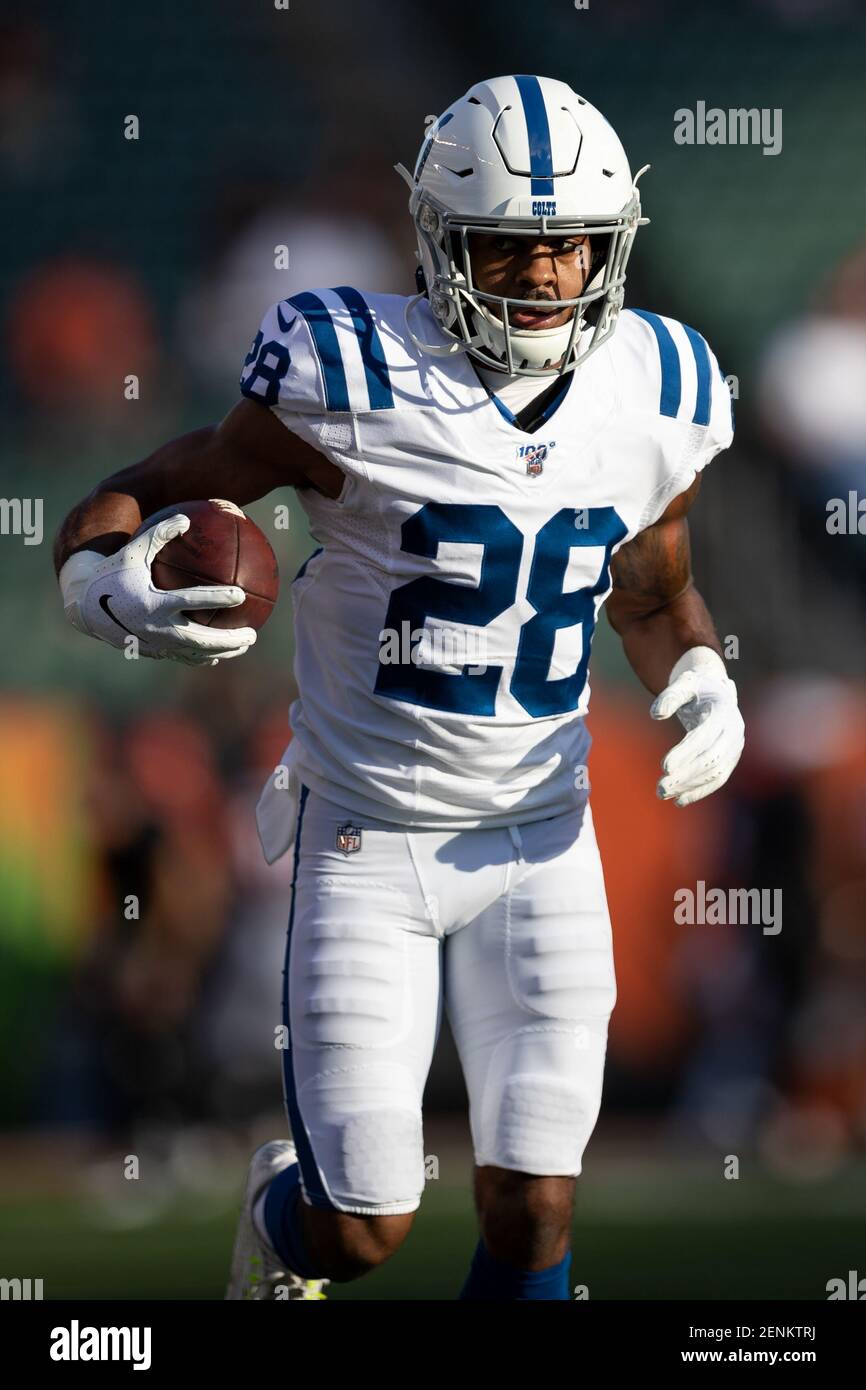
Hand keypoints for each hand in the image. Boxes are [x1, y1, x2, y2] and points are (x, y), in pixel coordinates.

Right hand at [58, 514, 256, 664]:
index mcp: (153, 602)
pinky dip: (202, 657)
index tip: (240, 594)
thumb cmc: (112, 574)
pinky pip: (182, 657)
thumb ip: (159, 534)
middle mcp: (156, 627)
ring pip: (195, 654)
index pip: (192, 601)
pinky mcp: (152, 651)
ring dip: (221, 653)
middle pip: (200, 639)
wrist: (85, 606)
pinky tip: (217, 654)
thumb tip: (186, 517)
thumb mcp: (133, 551)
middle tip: (253, 635)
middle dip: (229, 640)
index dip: (217, 598)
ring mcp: (154, 643)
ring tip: (242, 647)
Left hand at [650, 646, 743, 806]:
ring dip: (690, 786)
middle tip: (660, 788)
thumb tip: (656, 714)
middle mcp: (734, 731)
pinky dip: (699, 791)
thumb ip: (669, 696)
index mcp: (723, 711)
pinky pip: (717, 779)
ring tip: (663, 794)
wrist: (716, 692)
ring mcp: (736, 747)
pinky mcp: (731, 759)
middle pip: (711, 759)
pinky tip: (679, 800)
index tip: (664, 766)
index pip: (705, 736)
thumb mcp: (682, 684)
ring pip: (715, 773)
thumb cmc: (696, 687)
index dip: (685, 752)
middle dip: (685, 775)